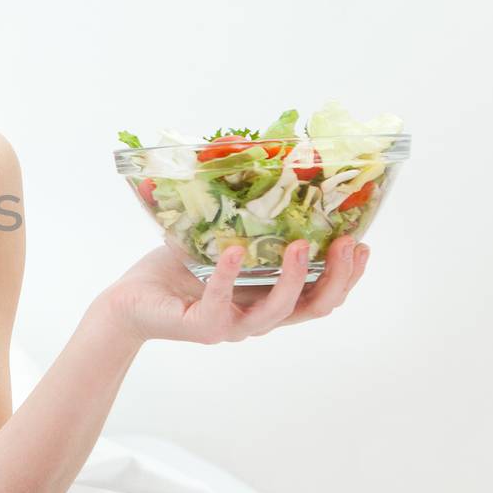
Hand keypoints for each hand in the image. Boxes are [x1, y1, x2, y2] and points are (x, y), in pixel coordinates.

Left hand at [101, 236, 369, 344]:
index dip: (349, 276)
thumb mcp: (217, 240)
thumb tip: (264, 166)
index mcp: (267, 298)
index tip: (364, 244)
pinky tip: (234, 251)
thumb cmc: (173, 272)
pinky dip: (228, 276)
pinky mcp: (202, 326)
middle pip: (315, 308)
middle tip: (350, 244)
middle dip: (339, 277)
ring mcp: (232, 325)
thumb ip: (244, 220)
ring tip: (303, 245)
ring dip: (295, 278)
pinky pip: (221, 302)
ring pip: (278, 311)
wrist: (129, 302)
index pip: (321, 296)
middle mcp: (256, 316)